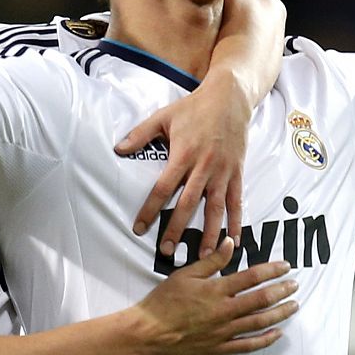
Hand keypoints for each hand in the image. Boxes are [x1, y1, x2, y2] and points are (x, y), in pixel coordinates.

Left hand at [117, 71, 249, 258]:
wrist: (230, 98)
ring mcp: (222, 171)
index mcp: (183, 155)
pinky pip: (237, 201)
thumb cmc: (194, 108)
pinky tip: (234, 240)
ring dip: (209, 233)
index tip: (139, 228)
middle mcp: (204, 167)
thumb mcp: (164, 117)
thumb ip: (140, 134)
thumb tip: (118, 149)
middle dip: (176, 229)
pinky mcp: (237, 173)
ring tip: (203, 256)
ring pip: (215, 208)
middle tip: (166, 251)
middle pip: (188, 204)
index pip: (163, 188)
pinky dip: (236, 221)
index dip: (150, 210)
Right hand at [130, 238, 297, 354]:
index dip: (272, 270)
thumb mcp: (186, 274)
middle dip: (281, 291)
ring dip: (279, 314)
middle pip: (261, 300)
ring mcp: (224, 332)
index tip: (286, 266)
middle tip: (296, 285)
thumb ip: (211, 261)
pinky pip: (248, 345)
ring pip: (259, 322)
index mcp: (216, 290)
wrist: (149, 333)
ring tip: (293, 306)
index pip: (252, 277)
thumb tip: (231, 244)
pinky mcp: (220, 348)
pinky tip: (277, 334)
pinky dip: (265, 340)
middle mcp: (224, 311)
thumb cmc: (164, 301)